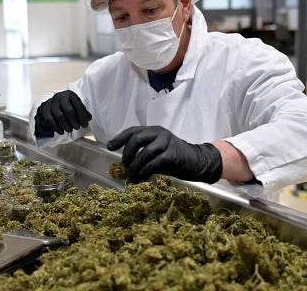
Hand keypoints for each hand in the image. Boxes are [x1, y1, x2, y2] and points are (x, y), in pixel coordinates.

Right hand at [37, 90, 91, 134]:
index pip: (78, 104)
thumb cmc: (68, 106)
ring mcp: (51, 102)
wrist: (52, 105)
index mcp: (70, 94)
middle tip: (77, 127)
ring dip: (65, 124)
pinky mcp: (45, 110)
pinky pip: (50, 120)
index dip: (82, 116)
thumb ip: (83, 112)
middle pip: (68, 109)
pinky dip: (56, 127)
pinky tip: (61, 132)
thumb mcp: (76, 106)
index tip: (84, 125)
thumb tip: (88, 118)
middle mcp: (60, 96)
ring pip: (58, 115)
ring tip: (70, 130)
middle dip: (74, 120)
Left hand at [106, 126, 222, 183]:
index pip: (133, 131)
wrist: (196, 162)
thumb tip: (125, 168)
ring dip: (136, 166)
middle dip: (127, 153)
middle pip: (137, 139)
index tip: (110, 147)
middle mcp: (159, 133)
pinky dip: (146, 170)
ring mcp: (167, 142)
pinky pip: (155, 162)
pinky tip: (142, 176)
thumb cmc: (173, 158)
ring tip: (132, 175)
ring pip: (145, 152)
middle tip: (124, 165)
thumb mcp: (155, 154)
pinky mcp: (173, 154)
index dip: (120, 138)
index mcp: (153, 131)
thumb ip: (141, 156)